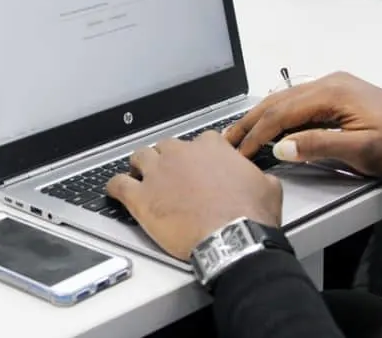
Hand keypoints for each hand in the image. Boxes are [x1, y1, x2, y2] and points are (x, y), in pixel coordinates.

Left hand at [106, 133, 281, 259]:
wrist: (233, 239)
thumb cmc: (249, 215)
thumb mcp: (268, 187)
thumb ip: (257, 175)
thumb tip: (259, 177)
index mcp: (211, 147)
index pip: (200, 140)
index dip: (198, 154)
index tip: (199, 164)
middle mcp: (180, 154)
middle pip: (165, 146)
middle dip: (167, 158)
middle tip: (170, 173)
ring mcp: (157, 174)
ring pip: (139, 157)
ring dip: (139, 165)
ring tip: (140, 175)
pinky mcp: (140, 197)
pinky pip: (118, 184)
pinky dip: (114, 186)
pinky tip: (113, 190)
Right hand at [224, 72, 381, 176]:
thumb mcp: (362, 150)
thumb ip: (318, 146)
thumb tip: (280, 147)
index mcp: (332, 92)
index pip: (281, 112)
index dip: (257, 133)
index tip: (240, 151)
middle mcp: (330, 83)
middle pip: (277, 101)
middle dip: (250, 121)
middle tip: (227, 140)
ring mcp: (334, 87)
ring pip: (285, 100)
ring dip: (260, 118)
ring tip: (240, 134)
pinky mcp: (338, 96)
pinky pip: (298, 104)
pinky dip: (278, 117)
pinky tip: (269, 128)